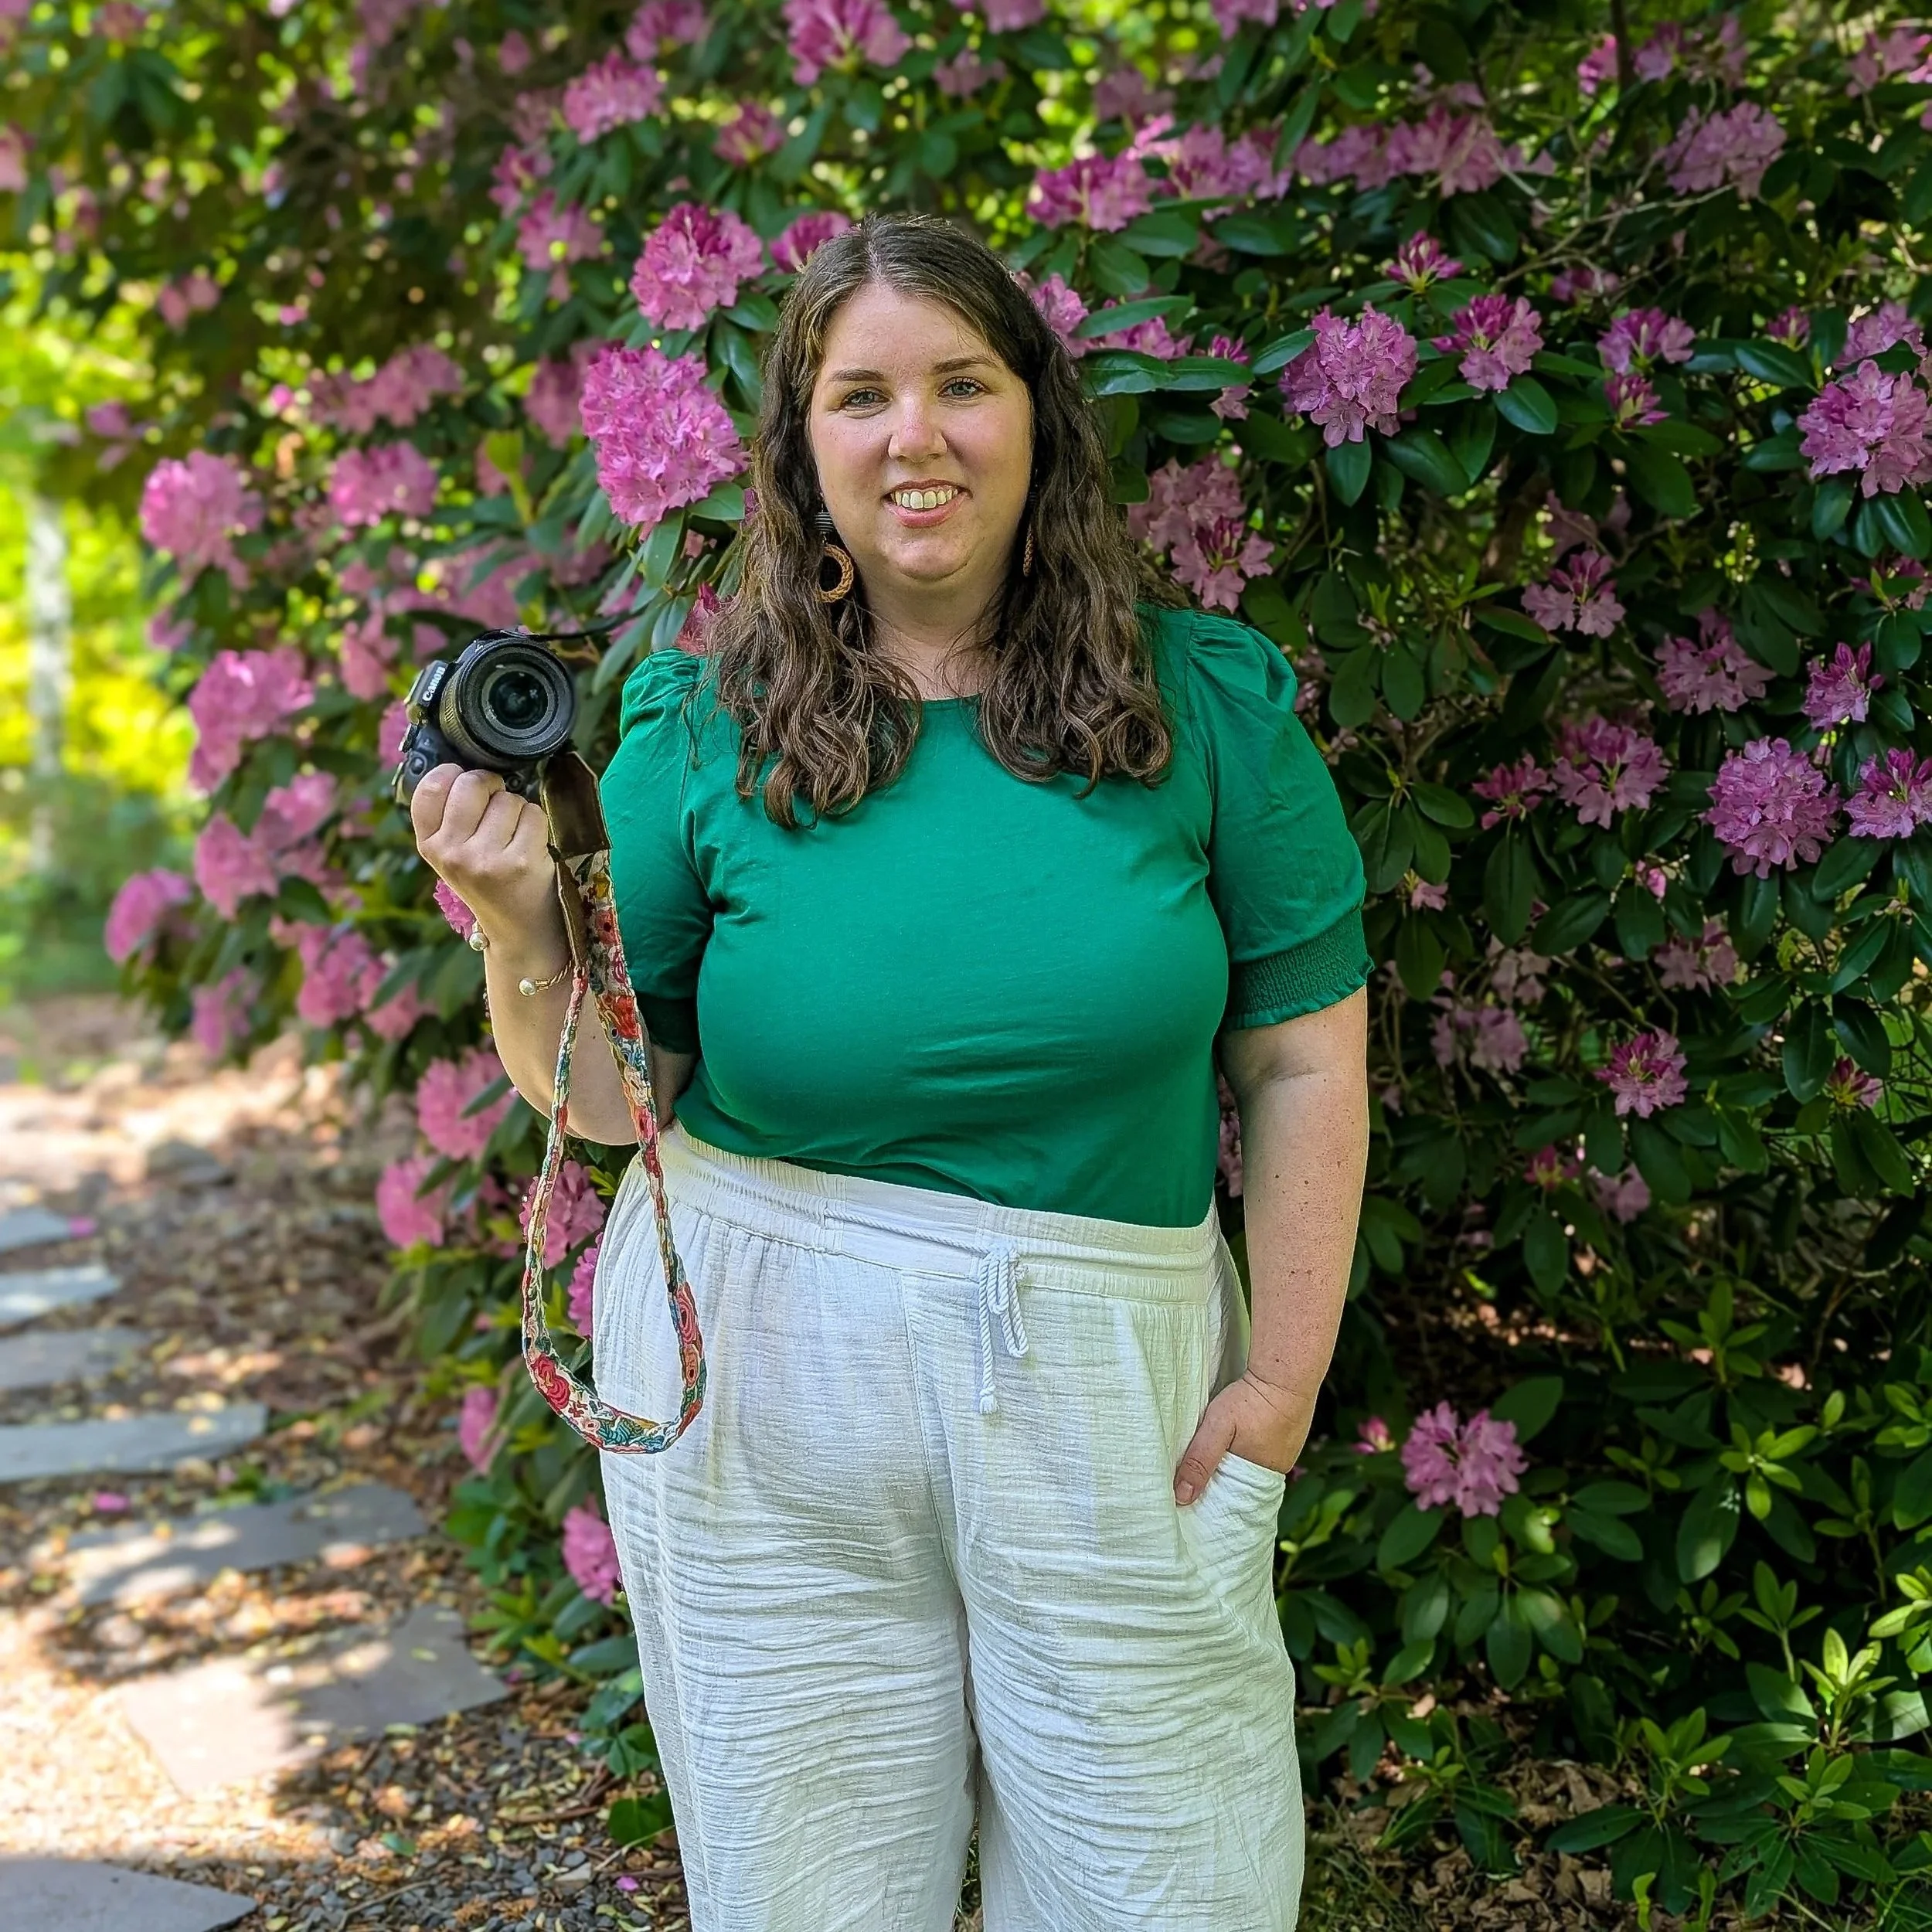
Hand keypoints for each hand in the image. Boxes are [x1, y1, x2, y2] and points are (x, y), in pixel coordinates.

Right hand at [408, 763, 562, 959]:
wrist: (518, 928)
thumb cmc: (488, 881)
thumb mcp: (453, 854)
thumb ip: (450, 816)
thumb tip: (464, 766)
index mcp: (429, 846)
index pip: (429, 788)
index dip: (452, 774)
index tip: (464, 780)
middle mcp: (452, 852)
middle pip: (472, 784)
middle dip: (491, 786)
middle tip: (498, 807)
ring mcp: (485, 858)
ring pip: (508, 799)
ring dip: (518, 809)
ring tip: (514, 837)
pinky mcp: (520, 861)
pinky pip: (534, 814)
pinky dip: (537, 824)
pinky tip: (530, 846)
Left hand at [1173, 1369, 1309, 1506]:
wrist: (1286, 1372)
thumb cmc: (1252, 1400)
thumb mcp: (1218, 1428)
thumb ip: (1199, 1461)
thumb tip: (1182, 1497)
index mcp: (1262, 1476)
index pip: (1234, 1495)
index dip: (1215, 1491)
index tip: (1196, 1489)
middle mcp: (1279, 1467)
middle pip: (1245, 1478)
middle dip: (1225, 1473)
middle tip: (1205, 1462)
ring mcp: (1288, 1449)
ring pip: (1255, 1460)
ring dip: (1240, 1455)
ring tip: (1225, 1442)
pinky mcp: (1291, 1433)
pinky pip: (1267, 1445)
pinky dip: (1254, 1441)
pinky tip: (1245, 1430)